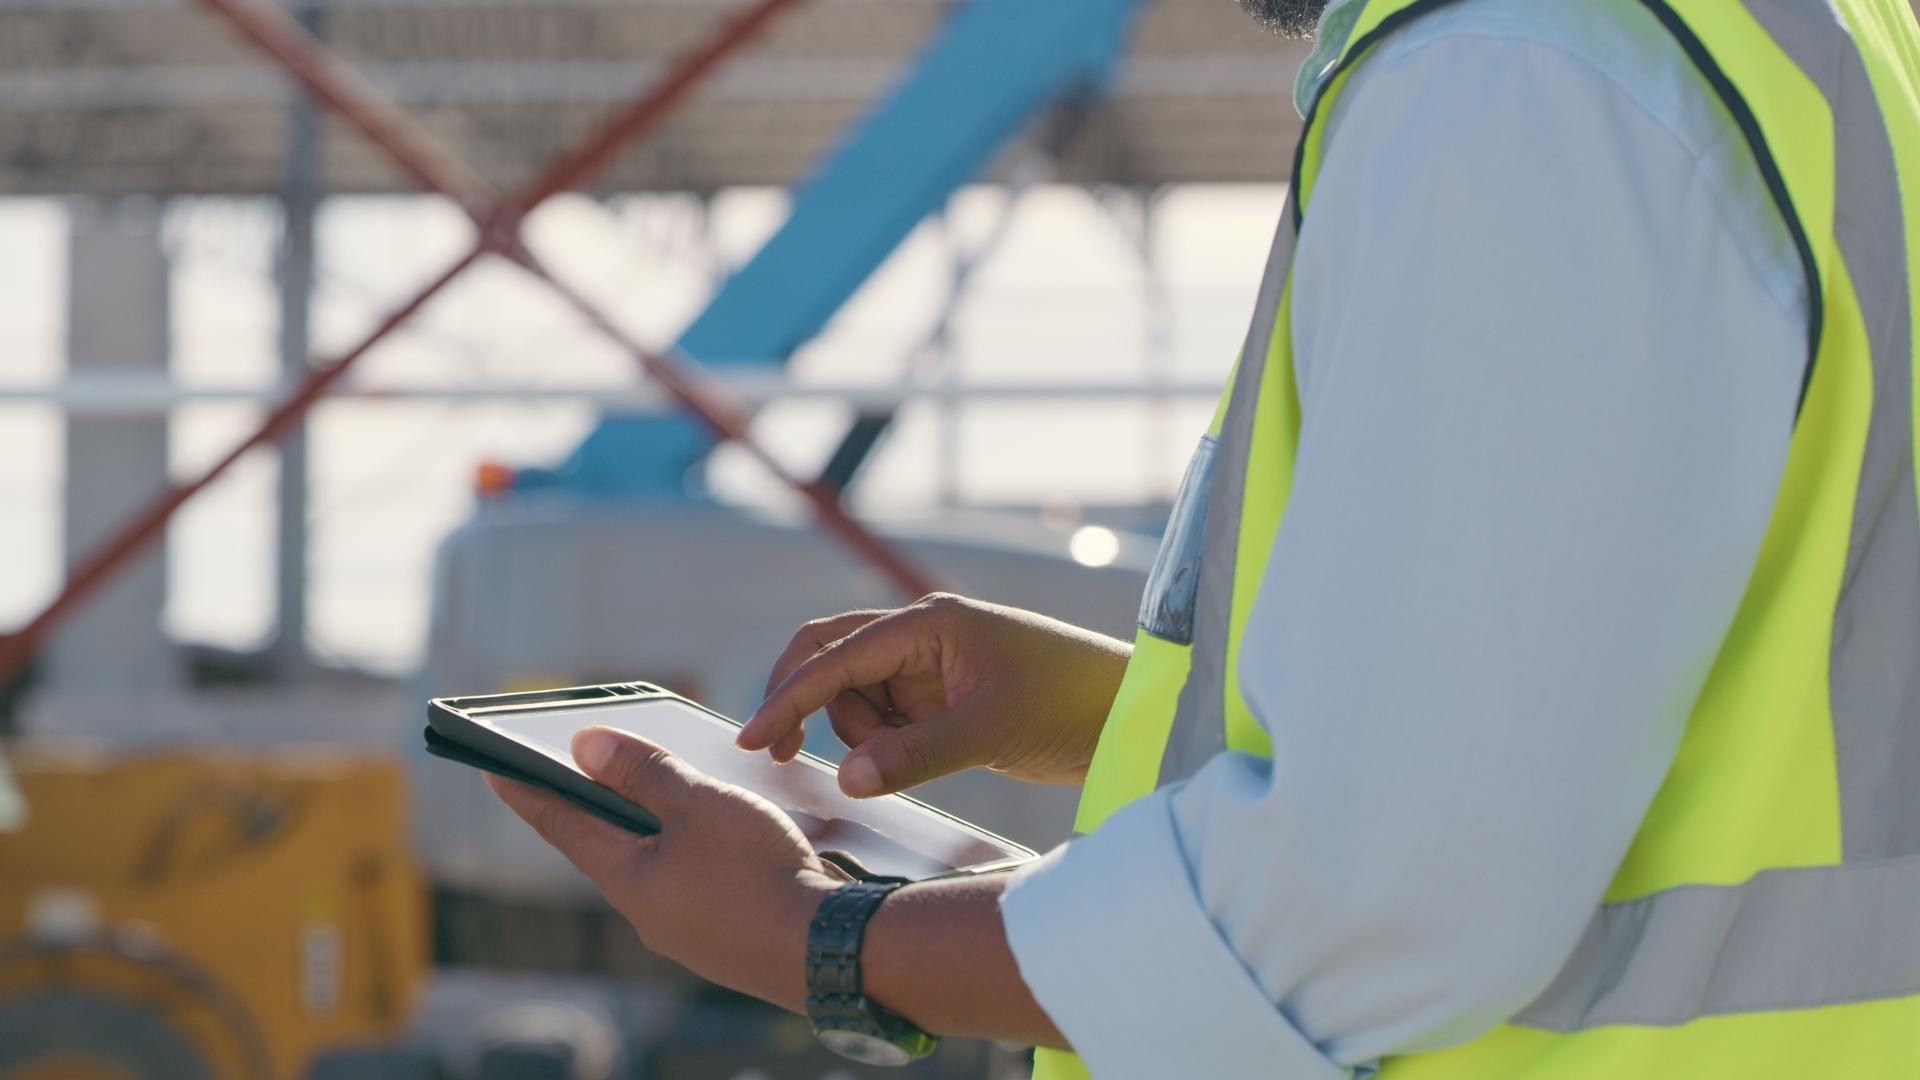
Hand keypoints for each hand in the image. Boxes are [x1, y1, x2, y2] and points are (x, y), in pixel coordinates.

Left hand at [485, 725, 841, 1012]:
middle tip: (578, 770)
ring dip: (654, 828)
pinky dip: (692, 853)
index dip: (528, 790)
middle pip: (608, 844)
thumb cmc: (755, 873)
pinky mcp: (722, 938)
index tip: (491, 766)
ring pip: (655, 865)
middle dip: (597, 804)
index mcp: (626, 877)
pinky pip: (693, 885)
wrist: (822, 949)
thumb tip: (586, 746)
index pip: (562, 823)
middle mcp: (645, 910)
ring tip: (664, 791)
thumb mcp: (697, 803)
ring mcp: (684, 931)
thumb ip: (643, 772)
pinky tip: (721, 838)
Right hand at [737, 593, 1131, 796]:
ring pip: (853, 695)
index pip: (836, 655)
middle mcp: (920, 636)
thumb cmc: (1069, 703)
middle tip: (777, 755)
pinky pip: (882, 718)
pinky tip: (896, 767)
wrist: (1124, 715)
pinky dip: (875, 744)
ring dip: (852, 733)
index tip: (751, 739)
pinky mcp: (939, 699)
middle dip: (799, 701)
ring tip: (895, 765)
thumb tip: (844, 779)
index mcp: (929, 623)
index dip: (788, 696)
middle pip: (829, 657)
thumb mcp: (990, 729)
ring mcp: (929, 667)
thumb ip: (914, 754)